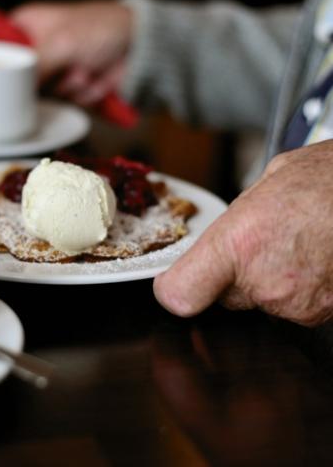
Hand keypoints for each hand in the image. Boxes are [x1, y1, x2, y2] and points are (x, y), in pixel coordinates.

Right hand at [10, 0, 132, 105]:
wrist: (138, 46)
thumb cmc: (100, 29)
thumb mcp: (62, 43)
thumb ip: (33, 66)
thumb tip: (11, 91)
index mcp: (26, 27)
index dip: (3, 68)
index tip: (10, 79)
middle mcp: (35, 50)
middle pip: (20, 81)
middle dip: (47, 80)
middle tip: (64, 69)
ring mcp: (53, 71)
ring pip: (43, 95)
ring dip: (68, 87)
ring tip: (84, 70)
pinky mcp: (69, 88)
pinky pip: (63, 102)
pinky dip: (81, 94)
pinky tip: (93, 80)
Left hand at [154, 140, 332, 326]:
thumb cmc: (328, 179)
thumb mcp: (265, 185)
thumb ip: (232, 223)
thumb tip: (217, 240)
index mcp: (239, 244)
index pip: (180, 294)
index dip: (175, 289)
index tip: (175, 282)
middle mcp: (264, 282)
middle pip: (219, 296)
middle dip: (230, 274)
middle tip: (258, 243)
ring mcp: (296, 304)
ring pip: (257, 300)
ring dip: (267, 279)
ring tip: (294, 243)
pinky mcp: (321, 314)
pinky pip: (291, 305)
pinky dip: (296, 286)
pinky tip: (312, 256)